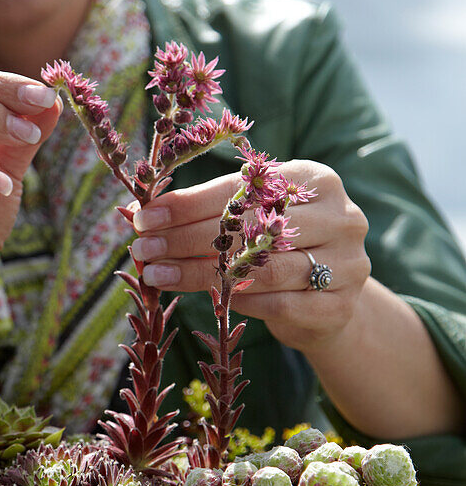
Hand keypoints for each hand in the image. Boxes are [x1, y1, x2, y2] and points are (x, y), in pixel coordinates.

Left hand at [129, 160, 370, 351]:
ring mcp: (347, 263)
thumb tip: (138, 213)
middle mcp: (339, 216)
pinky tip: (211, 299)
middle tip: (143, 250)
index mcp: (314, 179)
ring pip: (264, 269)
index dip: (188, 204)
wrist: (331, 304)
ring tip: (159, 275)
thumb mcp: (253, 219)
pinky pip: (279, 305)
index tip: (144, 218)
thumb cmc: (280, 250)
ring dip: (201, 273)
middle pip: (250, 227)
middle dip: (186, 238)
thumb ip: (208, 212)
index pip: (240, 189)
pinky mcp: (341, 306)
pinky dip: (241, 302)